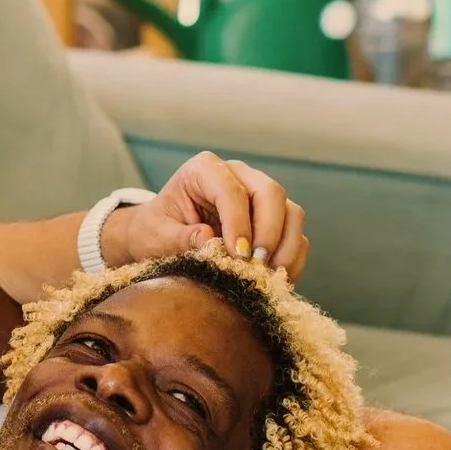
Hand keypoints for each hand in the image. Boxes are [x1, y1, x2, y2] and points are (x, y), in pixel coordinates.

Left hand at [102, 152, 309, 280]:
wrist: (160, 236)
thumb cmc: (155, 231)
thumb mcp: (157, 236)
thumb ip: (181, 238)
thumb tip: (210, 242)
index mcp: (205, 169)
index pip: (231, 190)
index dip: (239, 223)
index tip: (237, 256)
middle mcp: (239, 175)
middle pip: (271, 193)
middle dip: (268, 232)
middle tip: (255, 266)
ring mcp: (259, 195)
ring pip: (291, 212)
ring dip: (285, 247)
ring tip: (266, 276)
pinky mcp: (273, 219)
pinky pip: (295, 234)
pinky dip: (291, 258)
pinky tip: (275, 280)